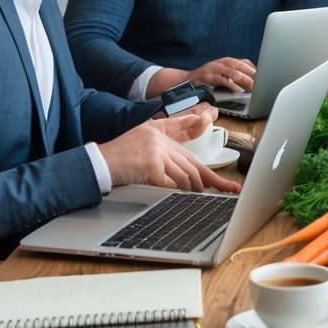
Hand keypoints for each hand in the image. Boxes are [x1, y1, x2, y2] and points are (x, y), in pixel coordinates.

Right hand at [97, 111, 241, 192]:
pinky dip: (177, 193)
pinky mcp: (151, 167)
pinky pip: (172, 184)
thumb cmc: (119, 154)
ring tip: (193, 198)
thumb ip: (170, 131)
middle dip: (211, 183)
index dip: (213, 172)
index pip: (193, 156)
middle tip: (224, 192)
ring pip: (186, 177)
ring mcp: (157, 154)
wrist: (98, 163)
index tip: (229, 183)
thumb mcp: (145, 134)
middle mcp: (162, 142)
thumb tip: (197, 129)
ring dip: (191, 191)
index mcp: (162, 134)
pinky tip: (179, 198)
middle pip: (193, 167)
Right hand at [147, 58, 256, 97]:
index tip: (266, 78)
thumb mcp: (224, 75)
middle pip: (242, 67)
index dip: (256, 70)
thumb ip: (237, 76)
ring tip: (253, 87)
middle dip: (253, 76)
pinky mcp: (208, 76)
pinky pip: (221, 79)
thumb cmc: (208, 79)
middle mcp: (223, 63)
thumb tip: (254, 82)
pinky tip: (237, 89)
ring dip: (245, 80)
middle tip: (263, 84)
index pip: (246, 63)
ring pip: (234, 72)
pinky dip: (230, 84)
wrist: (186, 81)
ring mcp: (215, 68)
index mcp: (228, 62)